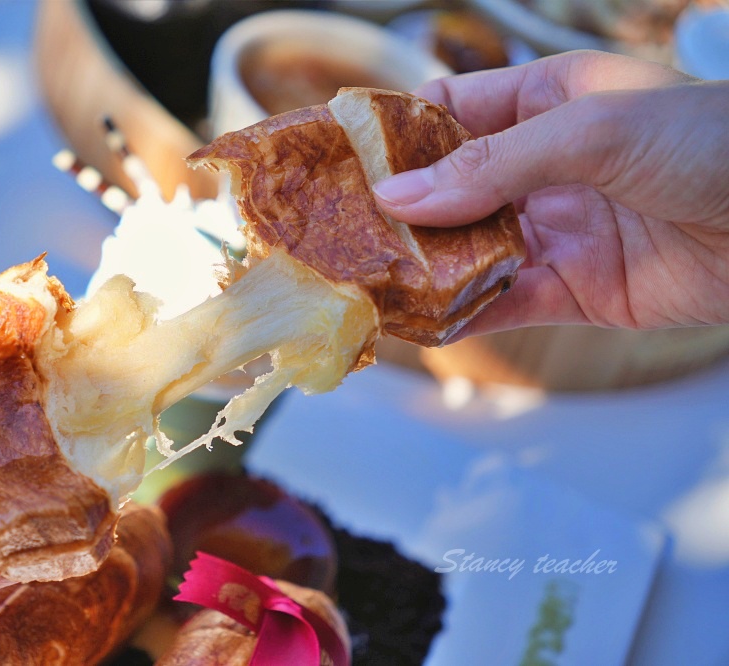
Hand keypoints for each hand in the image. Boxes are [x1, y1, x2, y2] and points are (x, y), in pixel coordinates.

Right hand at [372, 50, 728, 337]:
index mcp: (546, 101)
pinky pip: (503, 302)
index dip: (398, 135)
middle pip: (449, 190)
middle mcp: (543, 166)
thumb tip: (398, 197)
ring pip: (468, 250)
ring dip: (421, 268)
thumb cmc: (710, 142)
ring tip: (365, 281)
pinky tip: (419, 322)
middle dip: (398, 212)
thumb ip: (491, 167)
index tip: (344, 160)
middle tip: (339, 233)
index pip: (451, 113)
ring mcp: (556, 229)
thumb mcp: (591, 130)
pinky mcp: (574, 289)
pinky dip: (461, 314)